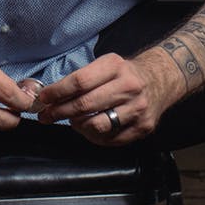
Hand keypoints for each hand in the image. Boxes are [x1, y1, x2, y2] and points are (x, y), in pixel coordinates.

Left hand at [36, 49, 182, 145]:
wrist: (161, 80)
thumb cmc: (125, 74)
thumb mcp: (106, 64)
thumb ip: (82, 78)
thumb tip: (49, 97)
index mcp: (115, 66)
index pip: (79, 81)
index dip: (57, 92)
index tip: (43, 99)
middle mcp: (129, 87)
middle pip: (85, 105)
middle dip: (59, 112)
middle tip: (46, 116)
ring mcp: (138, 108)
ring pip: (96, 125)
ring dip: (77, 126)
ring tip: (73, 121)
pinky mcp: (143, 127)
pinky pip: (110, 139)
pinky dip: (94, 136)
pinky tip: (90, 128)